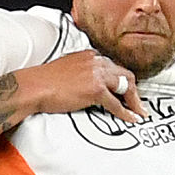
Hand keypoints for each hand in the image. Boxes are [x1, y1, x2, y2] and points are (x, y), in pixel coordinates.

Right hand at [22, 49, 145, 120]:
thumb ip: (83, 72)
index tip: (126, 91)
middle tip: (137, 104)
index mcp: (90, 55)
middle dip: (134, 90)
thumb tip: (89, 85)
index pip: (114, 67)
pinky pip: (116, 103)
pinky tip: (131, 119)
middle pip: (125, 74)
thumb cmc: (45, 81)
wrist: (35, 86)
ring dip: (134, 102)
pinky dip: (126, 113)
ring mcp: (97, 74)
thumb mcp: (67, 69)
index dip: (122, 81)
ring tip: (138, 113)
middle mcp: (96, 61)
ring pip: (125, 86)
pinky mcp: (95, 89)